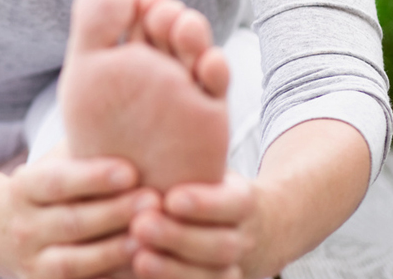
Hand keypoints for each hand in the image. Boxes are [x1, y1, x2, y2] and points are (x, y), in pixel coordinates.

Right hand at [0, 154, 157, 278]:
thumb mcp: (52, 163)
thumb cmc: (45, 188)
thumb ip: (83, 146)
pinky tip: (143, 266)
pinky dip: (111, 277)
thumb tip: (132, 110)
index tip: (129, 170)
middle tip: (155, 200)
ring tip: (151, 237)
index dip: (91, 177)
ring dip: (114, 251)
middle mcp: (24, 228)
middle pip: (70, 222)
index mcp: (23, 188)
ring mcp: (34, 264)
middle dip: (114, 212)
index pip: (55, 181)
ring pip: (75, 262)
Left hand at [127, 172, 259, 278]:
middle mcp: (244, 240)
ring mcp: (234, 269)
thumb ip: (190, 159)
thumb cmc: (214, 190)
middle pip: (221, 246)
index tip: (172, 198)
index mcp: (245, 204)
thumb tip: (155, 128)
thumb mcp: (214, 169)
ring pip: (213, 277)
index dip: (205, 204)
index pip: (234, 204)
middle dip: (179, 238)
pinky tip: (135, 275)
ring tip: (139, 258)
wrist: (257, 229)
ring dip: (173, 270)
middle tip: (141, 226)